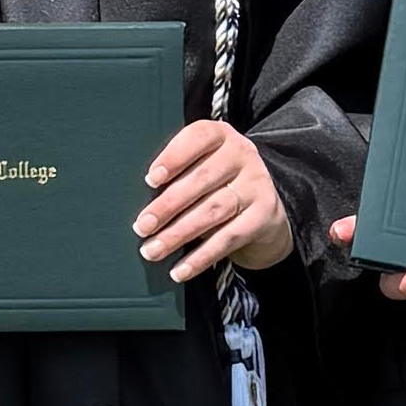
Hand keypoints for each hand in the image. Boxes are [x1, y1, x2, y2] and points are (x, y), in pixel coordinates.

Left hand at [139, 121, 291, 282]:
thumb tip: (141, 204)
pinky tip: (179, 269)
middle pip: (201, 180)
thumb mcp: (201, 165)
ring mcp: (256, 184)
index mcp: (221, 135)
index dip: (174, 157)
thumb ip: (177, 173)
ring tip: (152, 250)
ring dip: (178, 234)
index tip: (151, 180)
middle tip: (142, 227)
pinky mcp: (264, 215)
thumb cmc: (216, 182)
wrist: (264, 206)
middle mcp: (242, 154)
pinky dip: (200, 257)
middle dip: (167, 206)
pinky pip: (228, 238)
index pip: (198, 138)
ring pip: (213, 211)